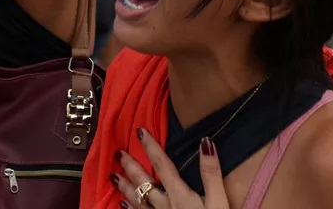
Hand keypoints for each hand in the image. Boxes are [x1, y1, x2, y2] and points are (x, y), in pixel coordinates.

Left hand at [113, 129, 227, 207]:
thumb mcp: (220, 202)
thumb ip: (212, 174)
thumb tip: (205, 143)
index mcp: (180, 195)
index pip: (162, 165)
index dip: (151, 147)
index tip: (139, 132)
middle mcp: (165, 206)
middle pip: (144, 183)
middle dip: (130, 166)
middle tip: (117, 153)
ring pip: (137, 201)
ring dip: (124, 187)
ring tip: (113, 176)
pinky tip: (122, 206)